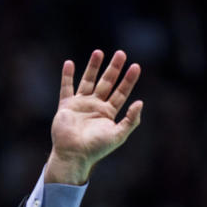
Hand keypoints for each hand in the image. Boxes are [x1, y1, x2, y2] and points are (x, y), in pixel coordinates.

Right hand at [44, 50, 142, 184]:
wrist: (74, 154)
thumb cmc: (97, 148)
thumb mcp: (118, 135)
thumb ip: (131, 120)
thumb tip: (140, 102)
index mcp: (108, 113)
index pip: (121, 92)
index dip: (129, 80)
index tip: (136, 66)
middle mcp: (95, 106)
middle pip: (106, 82)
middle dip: (114, 68)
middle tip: (121, 53)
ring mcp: (81, 104)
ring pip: (88, 81)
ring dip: (93, 67)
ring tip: (99, 52)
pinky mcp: (66, 106)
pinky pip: (66, 88)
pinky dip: (67, 76)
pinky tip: (70, 63)